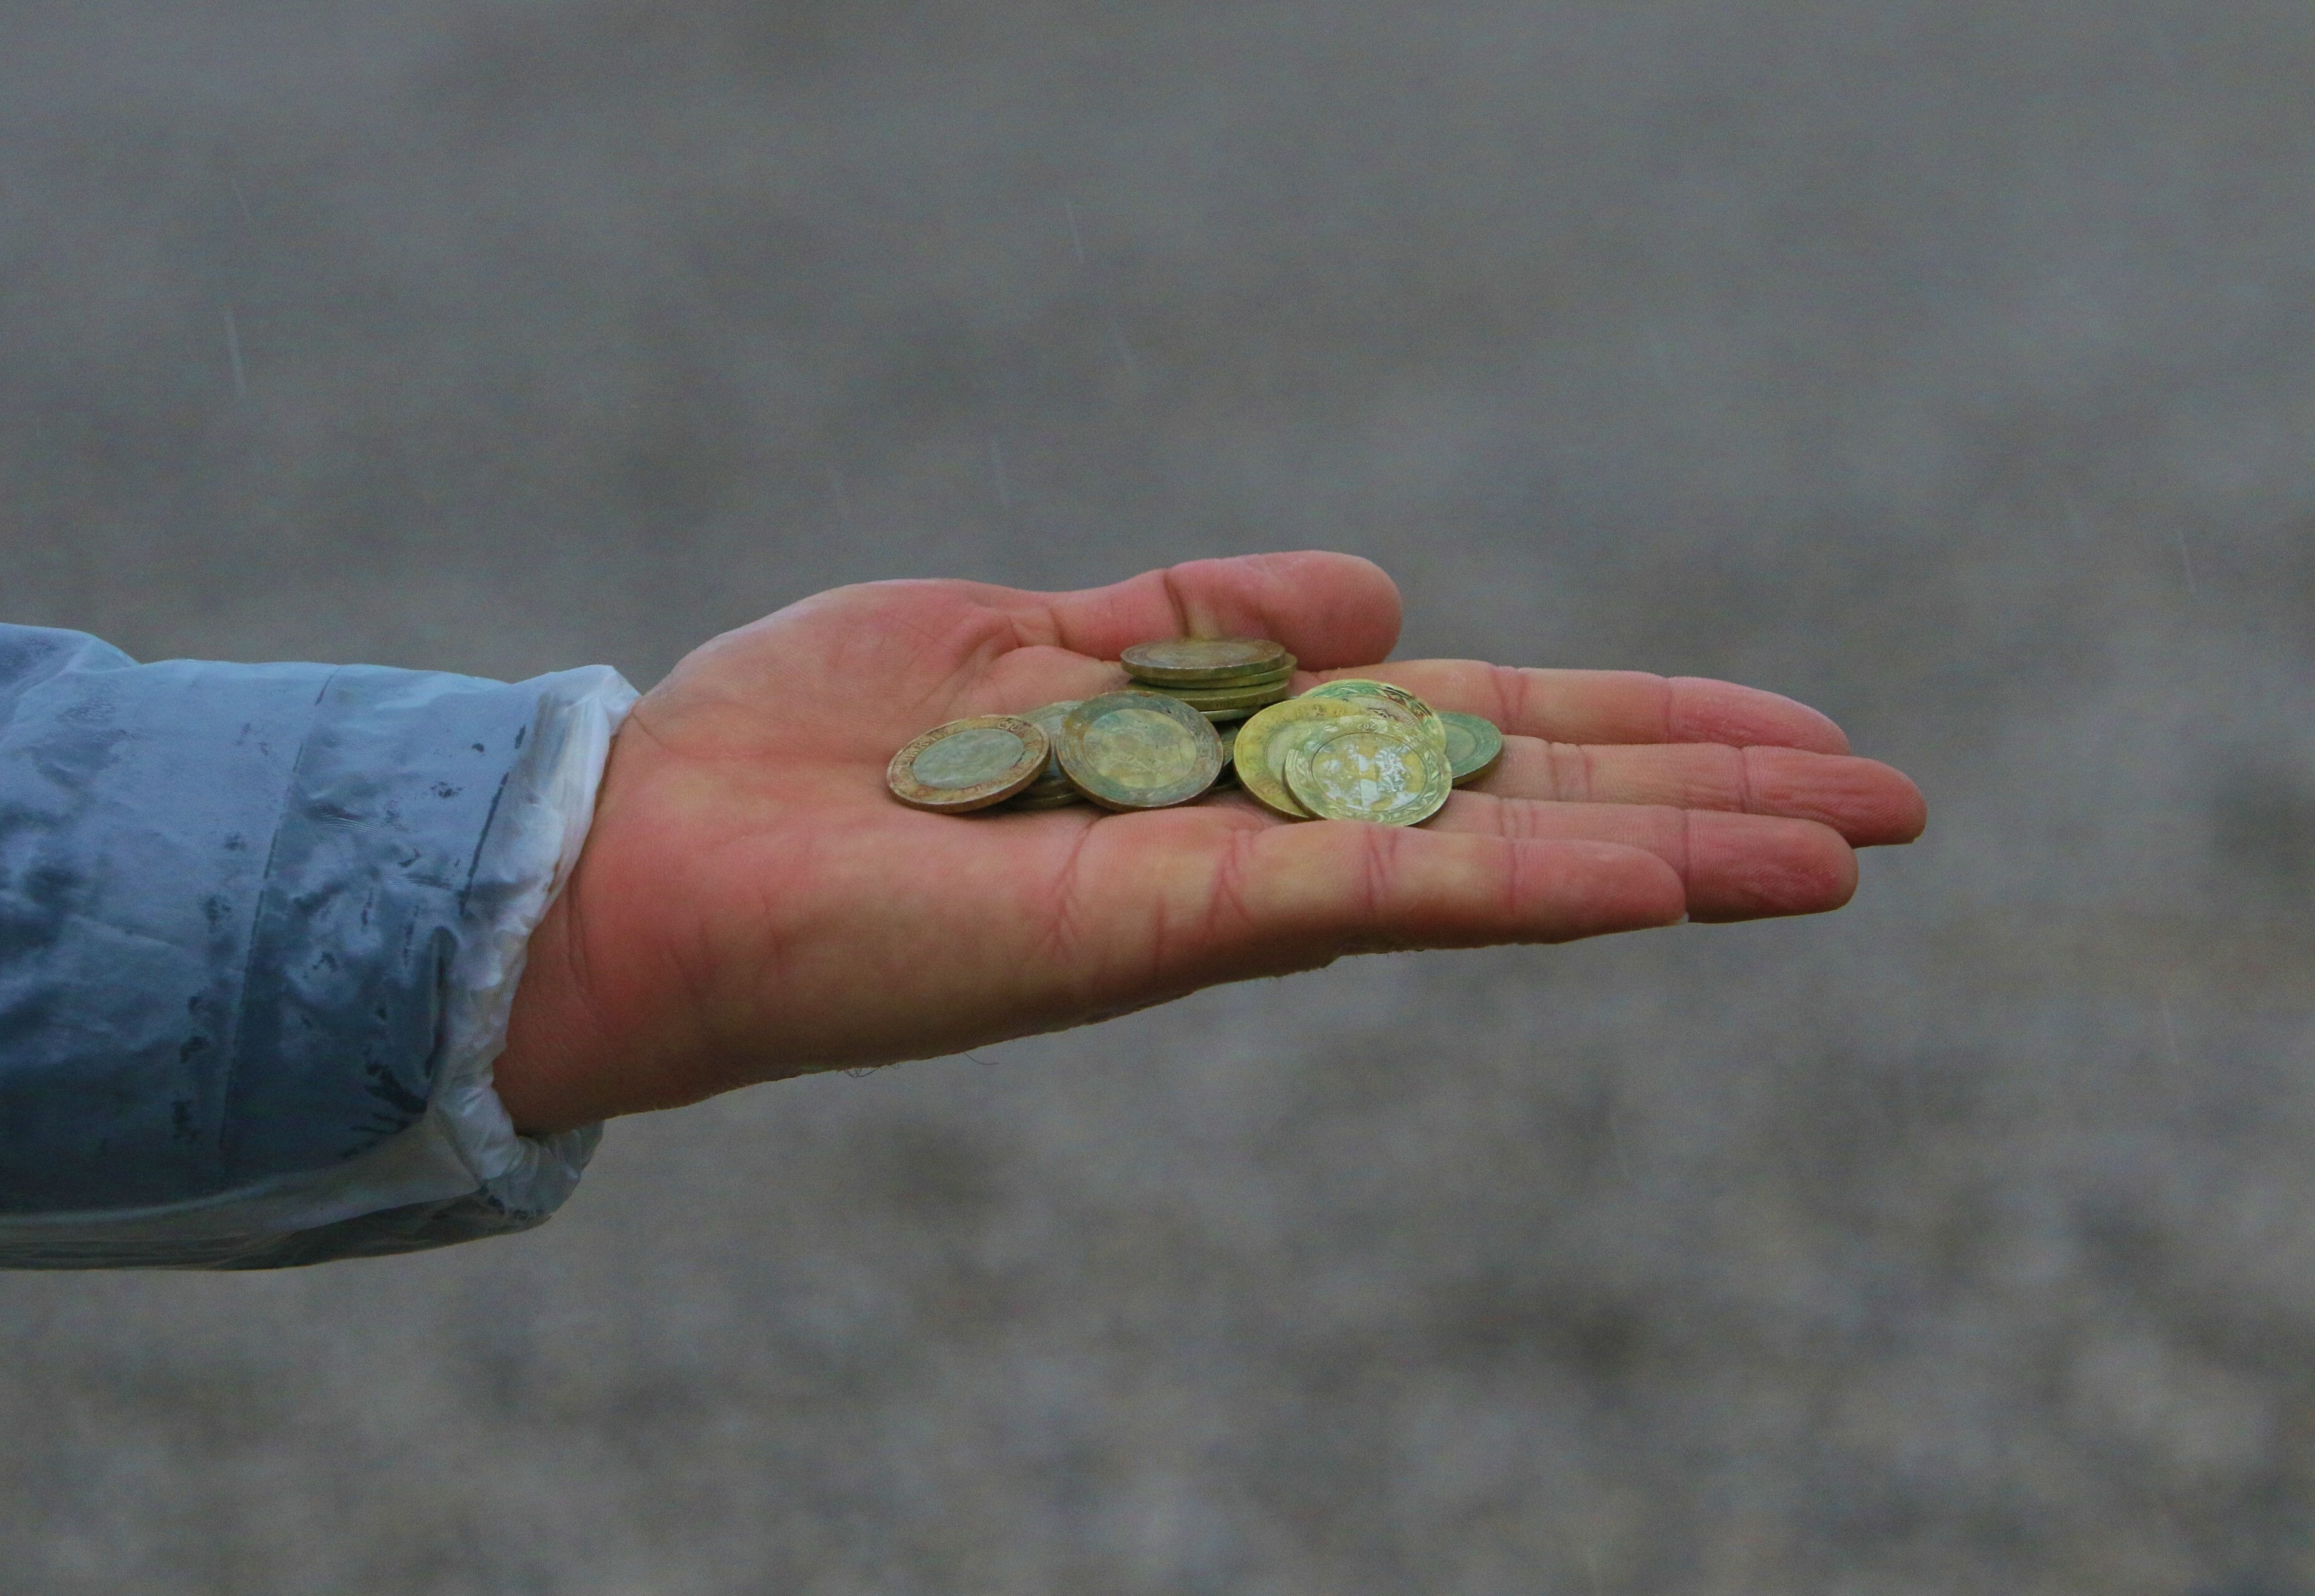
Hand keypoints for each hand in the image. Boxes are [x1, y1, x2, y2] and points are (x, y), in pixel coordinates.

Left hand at [493, 553, 1924, 1130]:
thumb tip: (1385, 591)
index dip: (1624, 731)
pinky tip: (1671, 877)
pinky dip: (1527, 885)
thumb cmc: (816, 751)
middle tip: (1893, 805)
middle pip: (1518, 808)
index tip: (1773, 731)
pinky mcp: (1165, 926)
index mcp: (1227, 769)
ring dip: (1674, 854)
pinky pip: (1381, 895)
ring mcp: (1222, 897)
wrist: (651, 854)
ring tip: (1848, 845)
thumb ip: (1201, 626)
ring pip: (1490, 863)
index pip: (1468, 741)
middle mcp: (1253, 845)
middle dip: (1701, 802)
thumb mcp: (1034, 639)